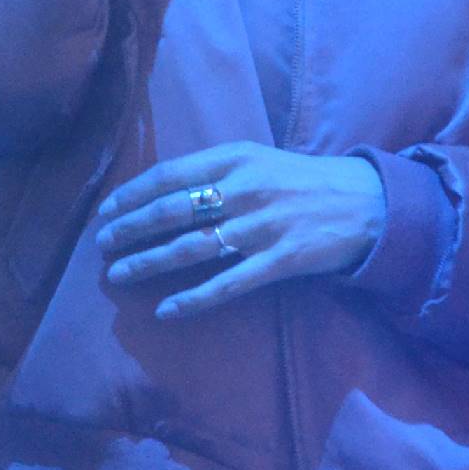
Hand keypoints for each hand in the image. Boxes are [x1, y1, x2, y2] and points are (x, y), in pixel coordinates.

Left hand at [93, 142, 387, 318]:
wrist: (366, 202)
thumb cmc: (303, 181)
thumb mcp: (260, 160)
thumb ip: (216, 172)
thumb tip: (160, 191)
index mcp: (237, 159)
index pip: (170, 175)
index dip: (132, 194)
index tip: (106, 211)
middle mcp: (246, 189)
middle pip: (172, 212)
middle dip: (130, 230)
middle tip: (102, 246)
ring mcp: (263, 226)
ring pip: (191, 248)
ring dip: (148, 263)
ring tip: (119, 275)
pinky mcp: (281, 260)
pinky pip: (228, 284)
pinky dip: (193, 299)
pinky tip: (166, 310)